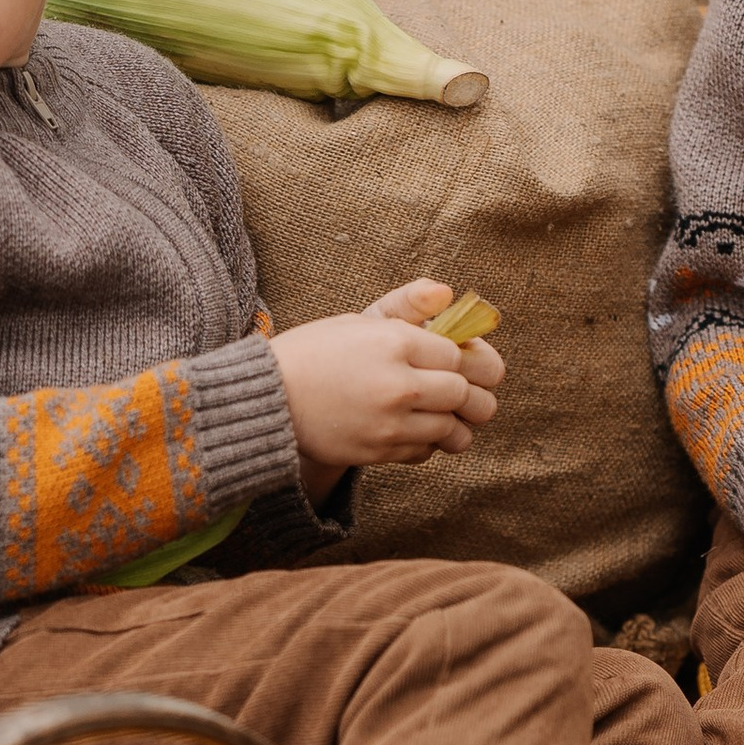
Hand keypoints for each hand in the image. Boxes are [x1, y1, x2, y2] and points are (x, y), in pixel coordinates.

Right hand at [271, 278, 505, 479]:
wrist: (268, 399)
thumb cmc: (313, 353)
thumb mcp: (358, 320)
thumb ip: (407, 305)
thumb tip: (447, 292)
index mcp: (395, 342)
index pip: (462, 356)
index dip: (472, 361)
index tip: (471, 364)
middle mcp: (399, 384)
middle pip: (465, 394)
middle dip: (475, 395)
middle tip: (474, 395)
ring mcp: (390, 422)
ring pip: (452, 429)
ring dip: (456, 424)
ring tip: (448, 417)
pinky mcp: (380, 451)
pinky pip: (426, 451)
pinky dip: (429, 443)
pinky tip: (416, 430)